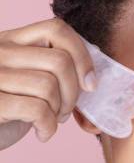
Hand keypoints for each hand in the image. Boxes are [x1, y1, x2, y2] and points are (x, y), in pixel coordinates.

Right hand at [0, 18, 96, 149]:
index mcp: (10, 41)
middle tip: (65, 110)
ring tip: (50, 121)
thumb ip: (53, 67)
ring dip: (59, 111)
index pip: (56, 29)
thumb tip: (94, 61)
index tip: (89, 83)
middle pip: (60, 61)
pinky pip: (37, 110)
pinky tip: (41, 133)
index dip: (81, 55)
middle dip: (73, 93)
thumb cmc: (9, 109)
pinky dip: (48, 127)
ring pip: (49, 86)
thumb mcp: (28, 79)